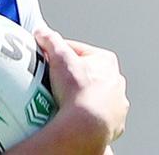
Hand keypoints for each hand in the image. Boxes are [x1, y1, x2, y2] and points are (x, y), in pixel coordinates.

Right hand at [35, 28, 128, 147]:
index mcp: (106, 61)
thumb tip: (41, 31)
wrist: (86, 127)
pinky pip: (96, 117)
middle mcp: (116, 82)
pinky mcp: (113, 126)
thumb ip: (50, 39)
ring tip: (60, 101)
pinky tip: (71, 117)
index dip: (58, 53)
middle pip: (86, 73)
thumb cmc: (77, 89)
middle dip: (69, 75)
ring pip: (93, 96)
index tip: (45, 59)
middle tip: (51, 81)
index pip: (77, 50)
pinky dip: (84, 116)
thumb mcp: (59, 56)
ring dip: (78, 97)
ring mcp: (116, 105)